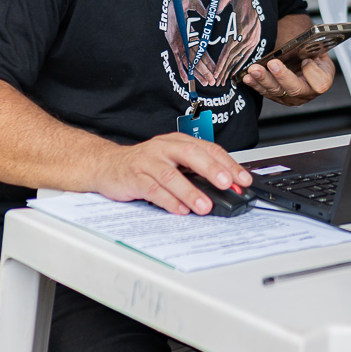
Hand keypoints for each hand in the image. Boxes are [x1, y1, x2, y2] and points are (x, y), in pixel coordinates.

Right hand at [99, 133, 251, 215]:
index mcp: (177, 142)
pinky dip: (168, 201)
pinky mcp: (133, 178)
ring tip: (205, 206)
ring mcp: (147, 162)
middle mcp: (163, 148)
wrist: (107, 165)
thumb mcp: (172, 161)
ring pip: (171, 175)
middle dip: (211, 170)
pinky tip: (180, 210)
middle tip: (227, 184)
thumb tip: (226, 187)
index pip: (208, 149)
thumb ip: (196, 172)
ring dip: (190, 191)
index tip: (242, 179)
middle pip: (190, 155)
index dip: (227, 163)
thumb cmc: (144, 164)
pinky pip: (152, 189)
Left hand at [242, 53, 334, 105]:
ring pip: (277, 92)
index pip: (320, 84)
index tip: (305, 60)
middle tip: (272, 64)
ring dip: (263, 80)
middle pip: (295, 89)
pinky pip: (266, 92)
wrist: (299, 52)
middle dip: (281, 77)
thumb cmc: (308, 47)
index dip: (312, 73)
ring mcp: (292, 97)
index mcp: (323, 78)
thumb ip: (308, 48)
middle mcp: (308, 92)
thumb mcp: (313, 45)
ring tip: (254, 70)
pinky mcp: (278, 97)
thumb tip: (296, 46)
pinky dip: (256, 84)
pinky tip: (248, 77)